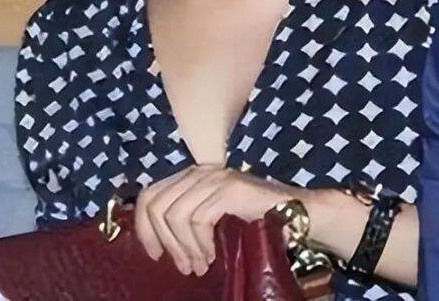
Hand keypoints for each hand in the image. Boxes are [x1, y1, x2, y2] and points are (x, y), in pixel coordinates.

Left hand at [134, 166, 297, 276]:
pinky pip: (198, 219)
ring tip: (198, 266)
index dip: (144, 226)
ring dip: (184, 247)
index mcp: (190, 176)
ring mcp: (214, 178)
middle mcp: (199, 171)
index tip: (153, 254)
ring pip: (174, 214)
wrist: (294, 212)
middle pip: (156, 203)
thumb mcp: (212, 216)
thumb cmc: (252, 219)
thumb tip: (157, 242)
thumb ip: (187, 218)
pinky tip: (212, 256)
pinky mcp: (227, 189)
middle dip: (162, 240)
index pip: (150, 193)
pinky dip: (201, 244)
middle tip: (180, 266)